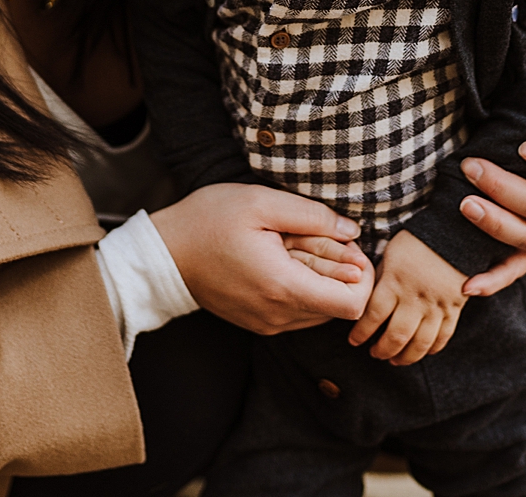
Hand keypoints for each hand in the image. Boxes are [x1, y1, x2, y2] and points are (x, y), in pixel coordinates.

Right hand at [151, 184, 373, 333]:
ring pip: (320, 311)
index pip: (354, 305)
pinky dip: (302, 288)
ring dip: (321, 280)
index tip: (349, 248)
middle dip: (342, 272)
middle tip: (319, 237)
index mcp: (282, 287)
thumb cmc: (208, 221)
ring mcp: (267, 324)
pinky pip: (298, 313)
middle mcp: (278, 315)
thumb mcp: (260, 202)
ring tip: (296, 245)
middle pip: (340, 307)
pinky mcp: (258, 323)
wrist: (162, 253)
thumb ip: (312, 216)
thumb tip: (352, 232)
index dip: (363, 277)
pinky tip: (282, 260)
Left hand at [347, 231, 465, 365]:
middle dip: (381, 350)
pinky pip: (443, 336)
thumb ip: (379, 281)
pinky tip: (421, 351)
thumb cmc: (414, 242)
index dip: (361, 333)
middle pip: (396, 336)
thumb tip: (363, 302)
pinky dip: (431, 349)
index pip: (373, 316)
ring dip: (405, 357)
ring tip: (394, 359)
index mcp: (394, 281)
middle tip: (374, 353)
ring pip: (420, 343)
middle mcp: (415, 296)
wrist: (453, 233)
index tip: (354, 340)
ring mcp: (437, 305)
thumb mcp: (389, 255)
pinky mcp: (454, 308)